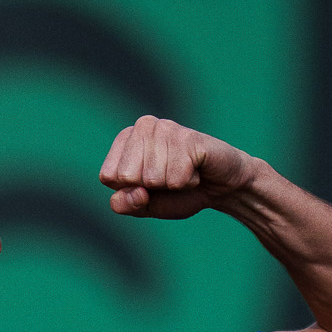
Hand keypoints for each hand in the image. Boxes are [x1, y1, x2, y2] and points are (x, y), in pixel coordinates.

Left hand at [97, 115, 261, 218]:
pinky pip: (176, 177)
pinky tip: (196, 169)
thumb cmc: (180, 193)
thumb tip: (133, 192)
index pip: (109, 176)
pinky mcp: (188, 136)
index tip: (149, 185)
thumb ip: (125, 204)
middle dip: (151, 188)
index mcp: (125, 139)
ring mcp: (166, 127)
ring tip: (185, 172)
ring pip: (153, 178)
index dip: (130, 190)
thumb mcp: (145, 206)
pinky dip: (188, 182)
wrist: (222, 187)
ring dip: (173, 185)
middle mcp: (142, 126)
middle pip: (128, 176)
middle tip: (170, 178)